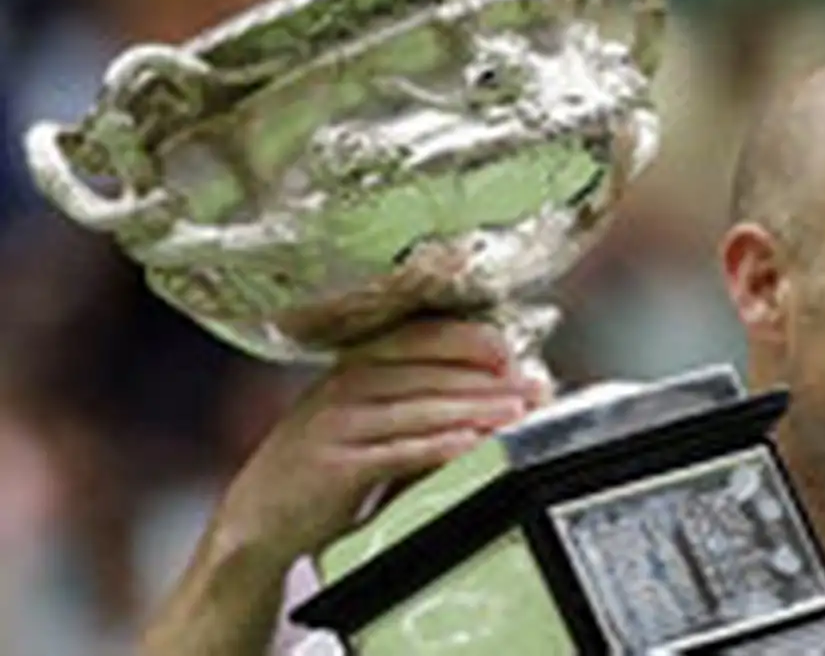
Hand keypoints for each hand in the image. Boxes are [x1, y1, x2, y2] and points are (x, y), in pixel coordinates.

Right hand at [211, 320, 548, 572]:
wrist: (261, 518)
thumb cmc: (324, 467)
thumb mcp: (362, 419)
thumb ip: (412, 400)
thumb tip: (488, 393)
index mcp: (353, 365)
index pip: (419, 337)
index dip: (468, 340)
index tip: (512, 351)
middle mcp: (342, 385)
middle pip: (427, 372)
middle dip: (485, 380)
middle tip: (531, 388)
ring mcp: (335, 423)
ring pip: (417, 409)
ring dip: (472, 411)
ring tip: (513, 415)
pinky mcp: (334, 466)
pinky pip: (395, 452)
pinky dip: (436, 447)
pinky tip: (468, 445)